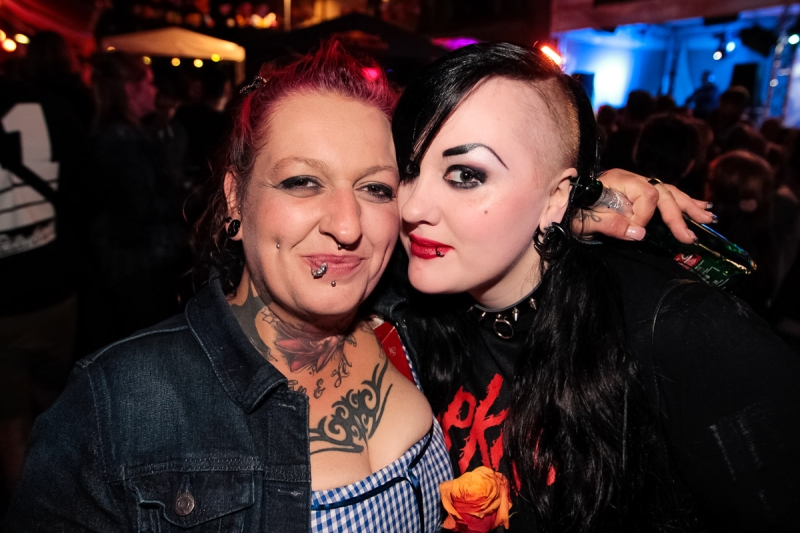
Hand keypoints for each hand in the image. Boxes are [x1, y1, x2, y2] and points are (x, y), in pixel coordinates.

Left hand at [575, 169, 713, 243]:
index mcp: (618, 180)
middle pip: (663, 193)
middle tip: (689, 238)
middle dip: (678, 216)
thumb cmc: (569, 212)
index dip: (645, 216)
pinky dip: (684, 203)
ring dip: (689, 207)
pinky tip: (701, 209)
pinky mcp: (638, 194)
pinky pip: (666, 196)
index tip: (637, 232)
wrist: (560, 205)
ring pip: (669, 193)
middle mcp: (631, 179)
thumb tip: (640, 233)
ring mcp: (636, 185)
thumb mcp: (583, 221)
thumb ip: (610, 225)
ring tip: (708, 218)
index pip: (646, 195)